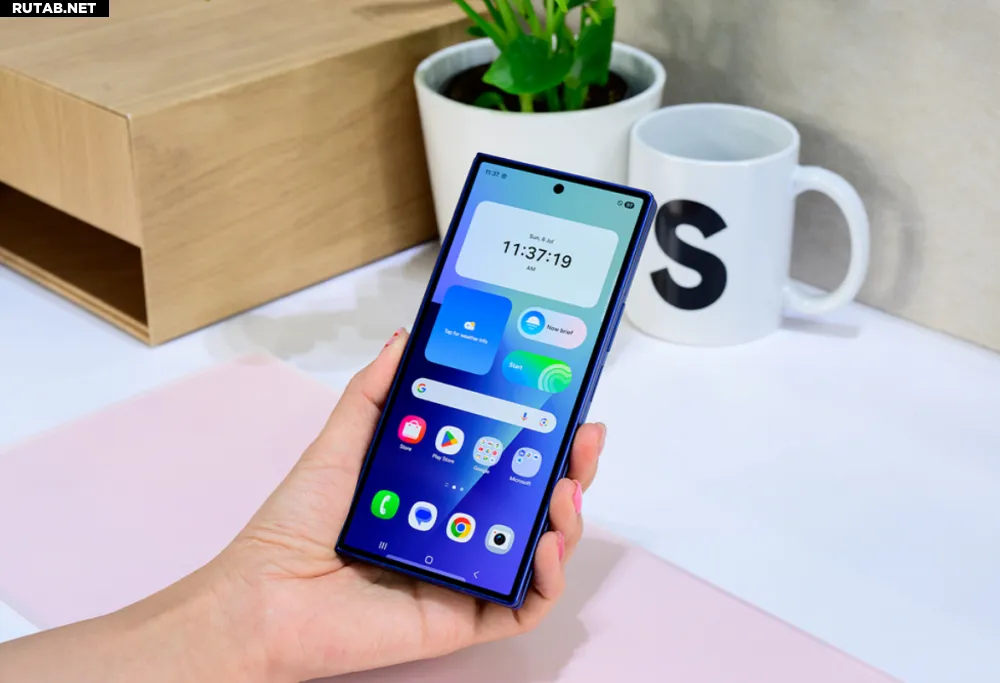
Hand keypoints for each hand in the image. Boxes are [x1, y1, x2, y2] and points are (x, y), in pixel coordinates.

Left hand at [214, 328, 604, 680]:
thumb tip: (405, 338)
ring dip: (569, 518)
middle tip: (585, 438)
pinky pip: (524, 605)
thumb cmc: (295, 526)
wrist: (265, 595)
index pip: (506, 462)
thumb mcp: (340, 442)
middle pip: (535, 503)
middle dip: (572, 469)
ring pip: (540, 551)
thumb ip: (375, 391)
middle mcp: (461, 532)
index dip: (542, 436)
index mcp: (440, 493)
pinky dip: (547, 578)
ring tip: (566, 488)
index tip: (565, 404)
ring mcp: (467, 574)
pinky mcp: (464, 617)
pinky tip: (546, 544)